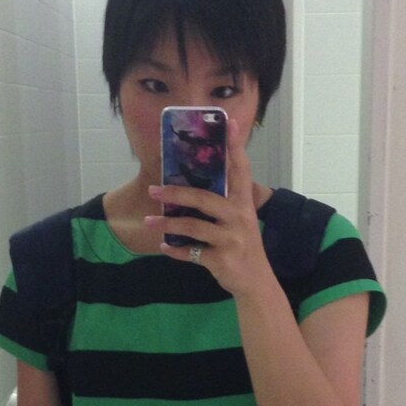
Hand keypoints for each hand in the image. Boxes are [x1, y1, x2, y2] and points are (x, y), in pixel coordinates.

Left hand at [145, 117, 272, 297]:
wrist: (256, 283)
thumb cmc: (243, 248)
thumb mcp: (241, 222)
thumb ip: (224, 203)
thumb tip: (192, 187)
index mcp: (243, 204)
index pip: (240, 169)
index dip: (235, 146)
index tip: (229, 122)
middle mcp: (239, 218)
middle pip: (204, 199)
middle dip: (175, 193)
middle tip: (153, 190)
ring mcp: (231, 240)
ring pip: (193, 227)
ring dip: (167, 225)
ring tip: (149, 223)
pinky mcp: (222, 260)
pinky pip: (192, 253)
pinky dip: (176, 251)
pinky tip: (164, 247)